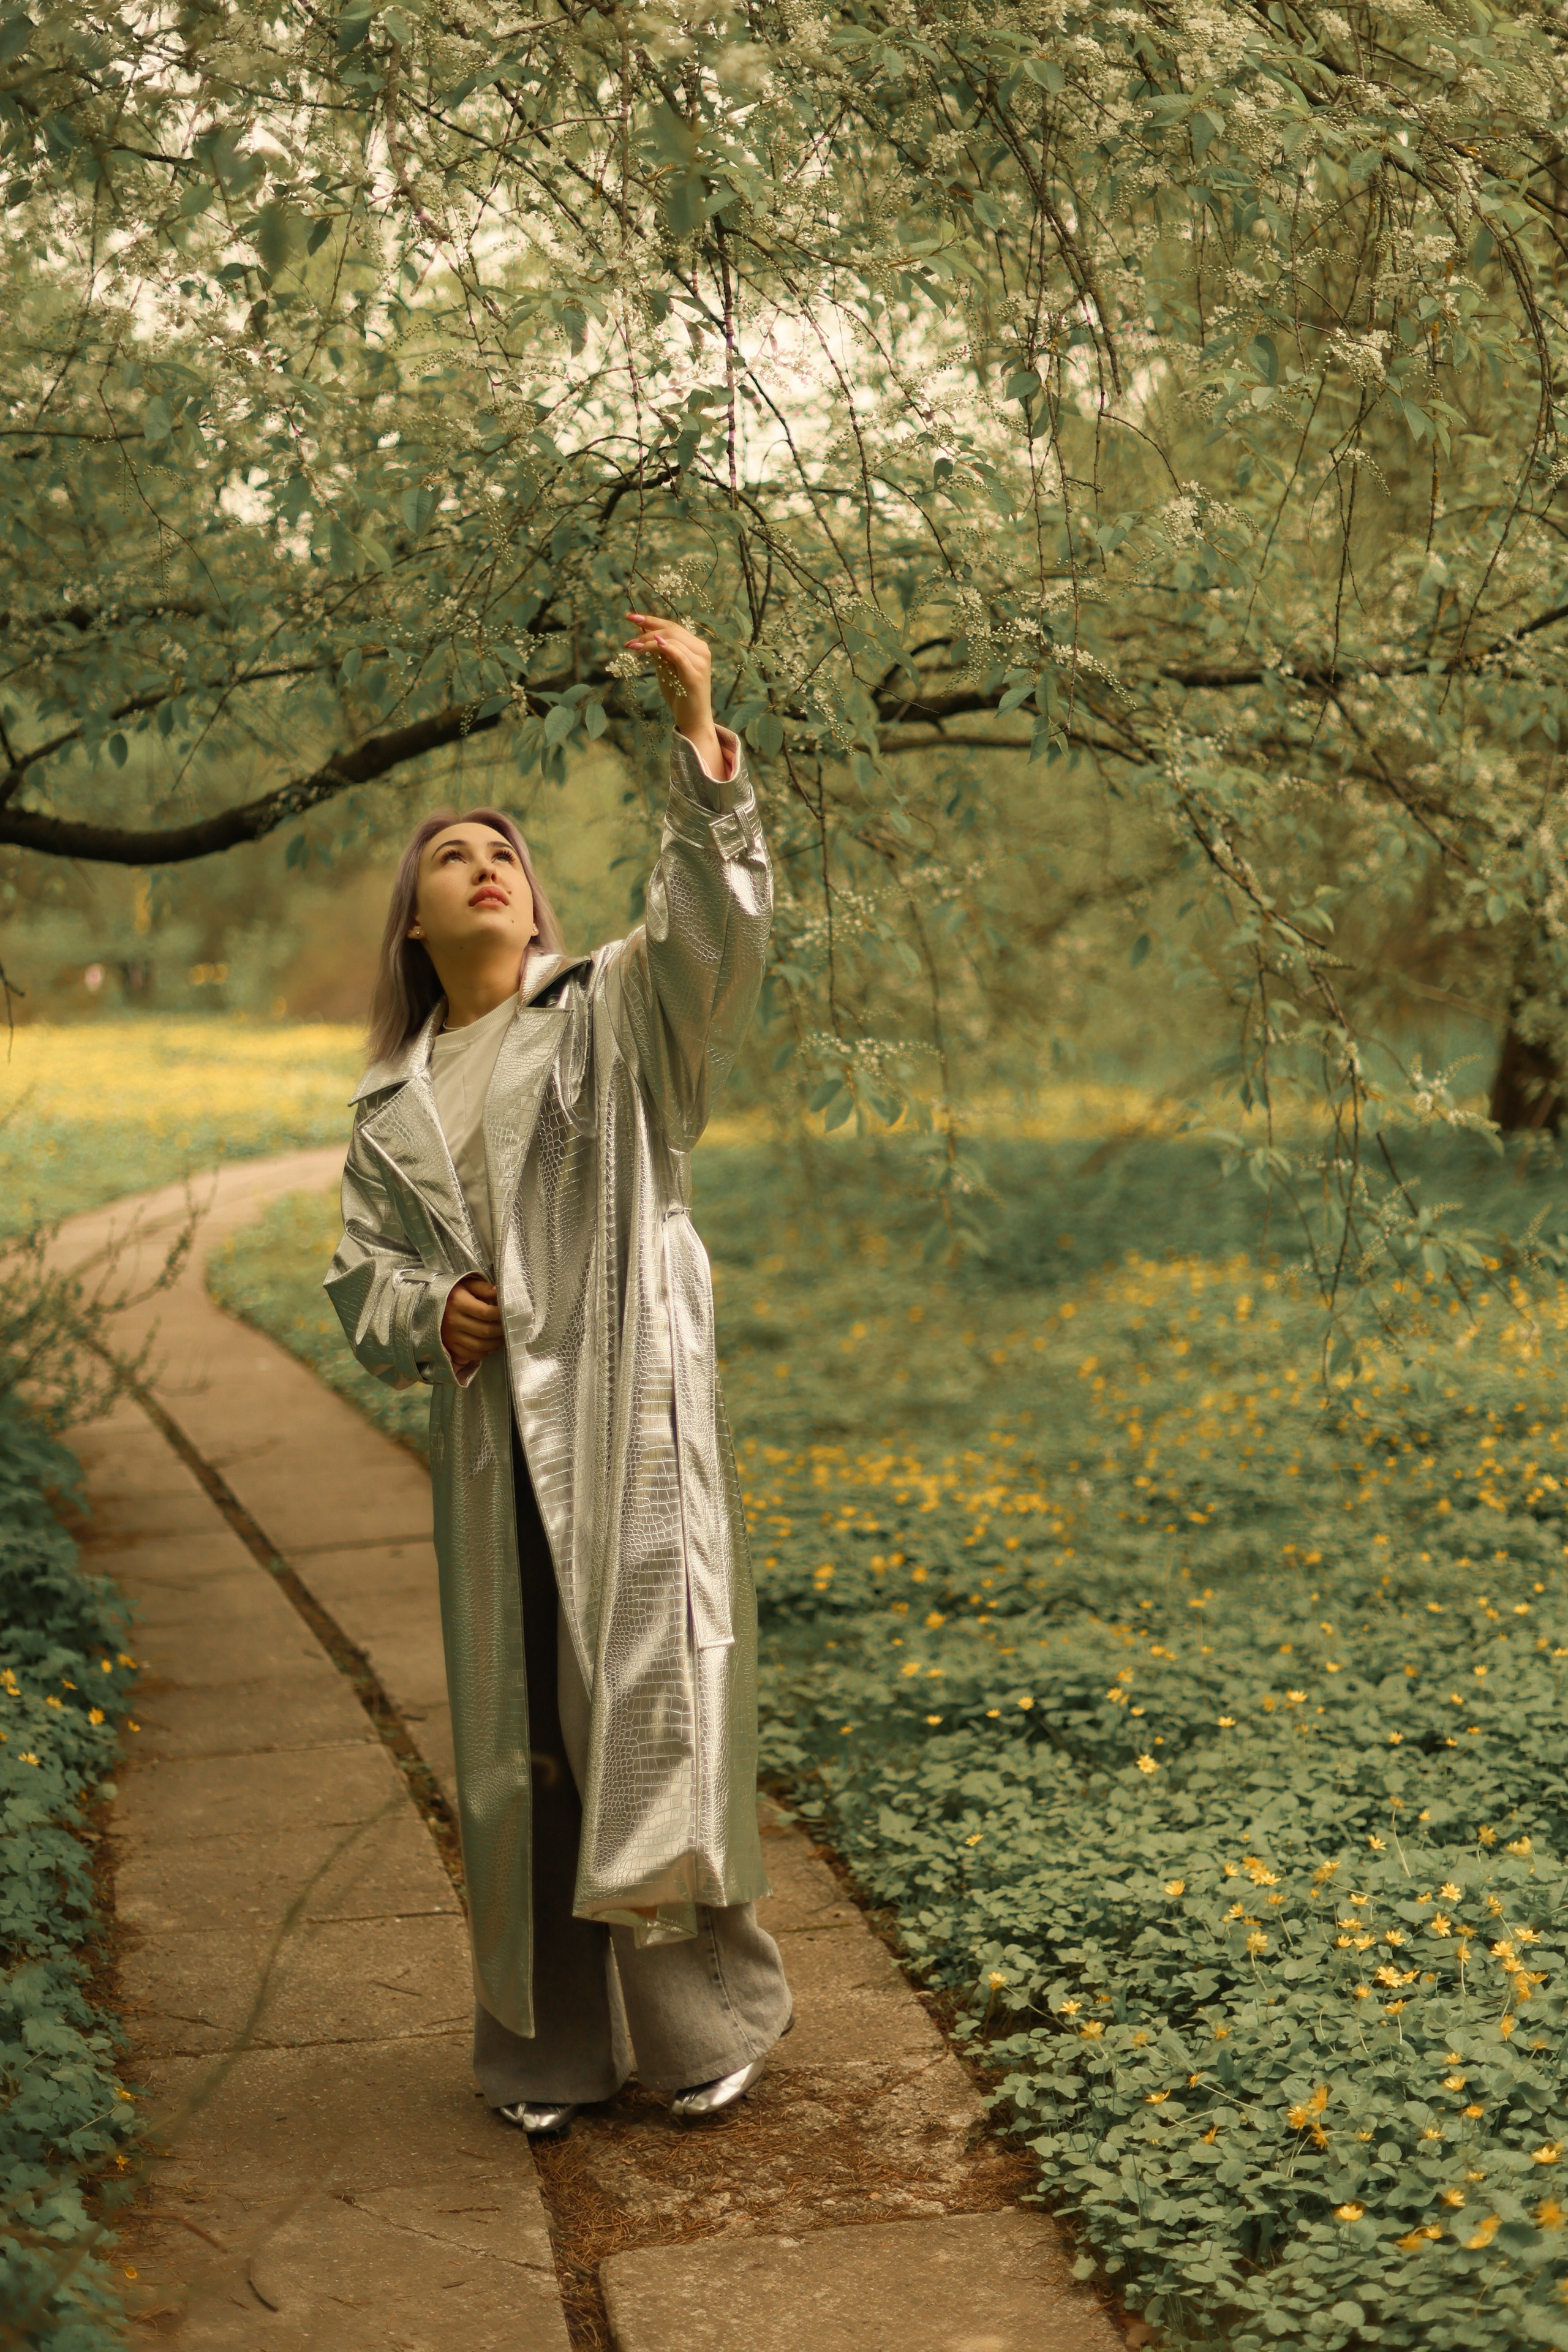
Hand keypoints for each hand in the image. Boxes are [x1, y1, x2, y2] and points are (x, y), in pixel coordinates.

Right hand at [441, 1275, 503, 1368]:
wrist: (426, 1302)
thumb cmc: (452, 1292)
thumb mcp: (466, 1284)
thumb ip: (483, 1288)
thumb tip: (500, 1292)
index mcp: (458, 1302)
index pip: (486, 1312)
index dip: (501, 1315)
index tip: (509, 1313)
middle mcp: (453, 1321)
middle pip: (485, 1331)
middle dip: (501, 1331)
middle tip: (509, 1327)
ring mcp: (450, 1335)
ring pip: (479, 1345)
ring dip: (494, 1344)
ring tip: (502, 1337)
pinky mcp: (449, 1345)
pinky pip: (469, 1354)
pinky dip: (483, 1353)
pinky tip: (490, 1346)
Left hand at [624, 611, 725, 777]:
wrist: (693, 720)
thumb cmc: (679, 694)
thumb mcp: (665, 668)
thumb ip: (658, 651)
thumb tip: (641, 631)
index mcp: (696, 646)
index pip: (672, 626)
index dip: (651, 619)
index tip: (631, 616)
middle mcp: (701, 650)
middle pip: (672, 630)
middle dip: (647, 628)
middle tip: (628, 633)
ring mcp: (700, 662)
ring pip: (672, 640)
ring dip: (648, 641)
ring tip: (631, 646)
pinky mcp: (695, 675)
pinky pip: (678, 655)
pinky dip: (664, 648)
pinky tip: (650, 645)